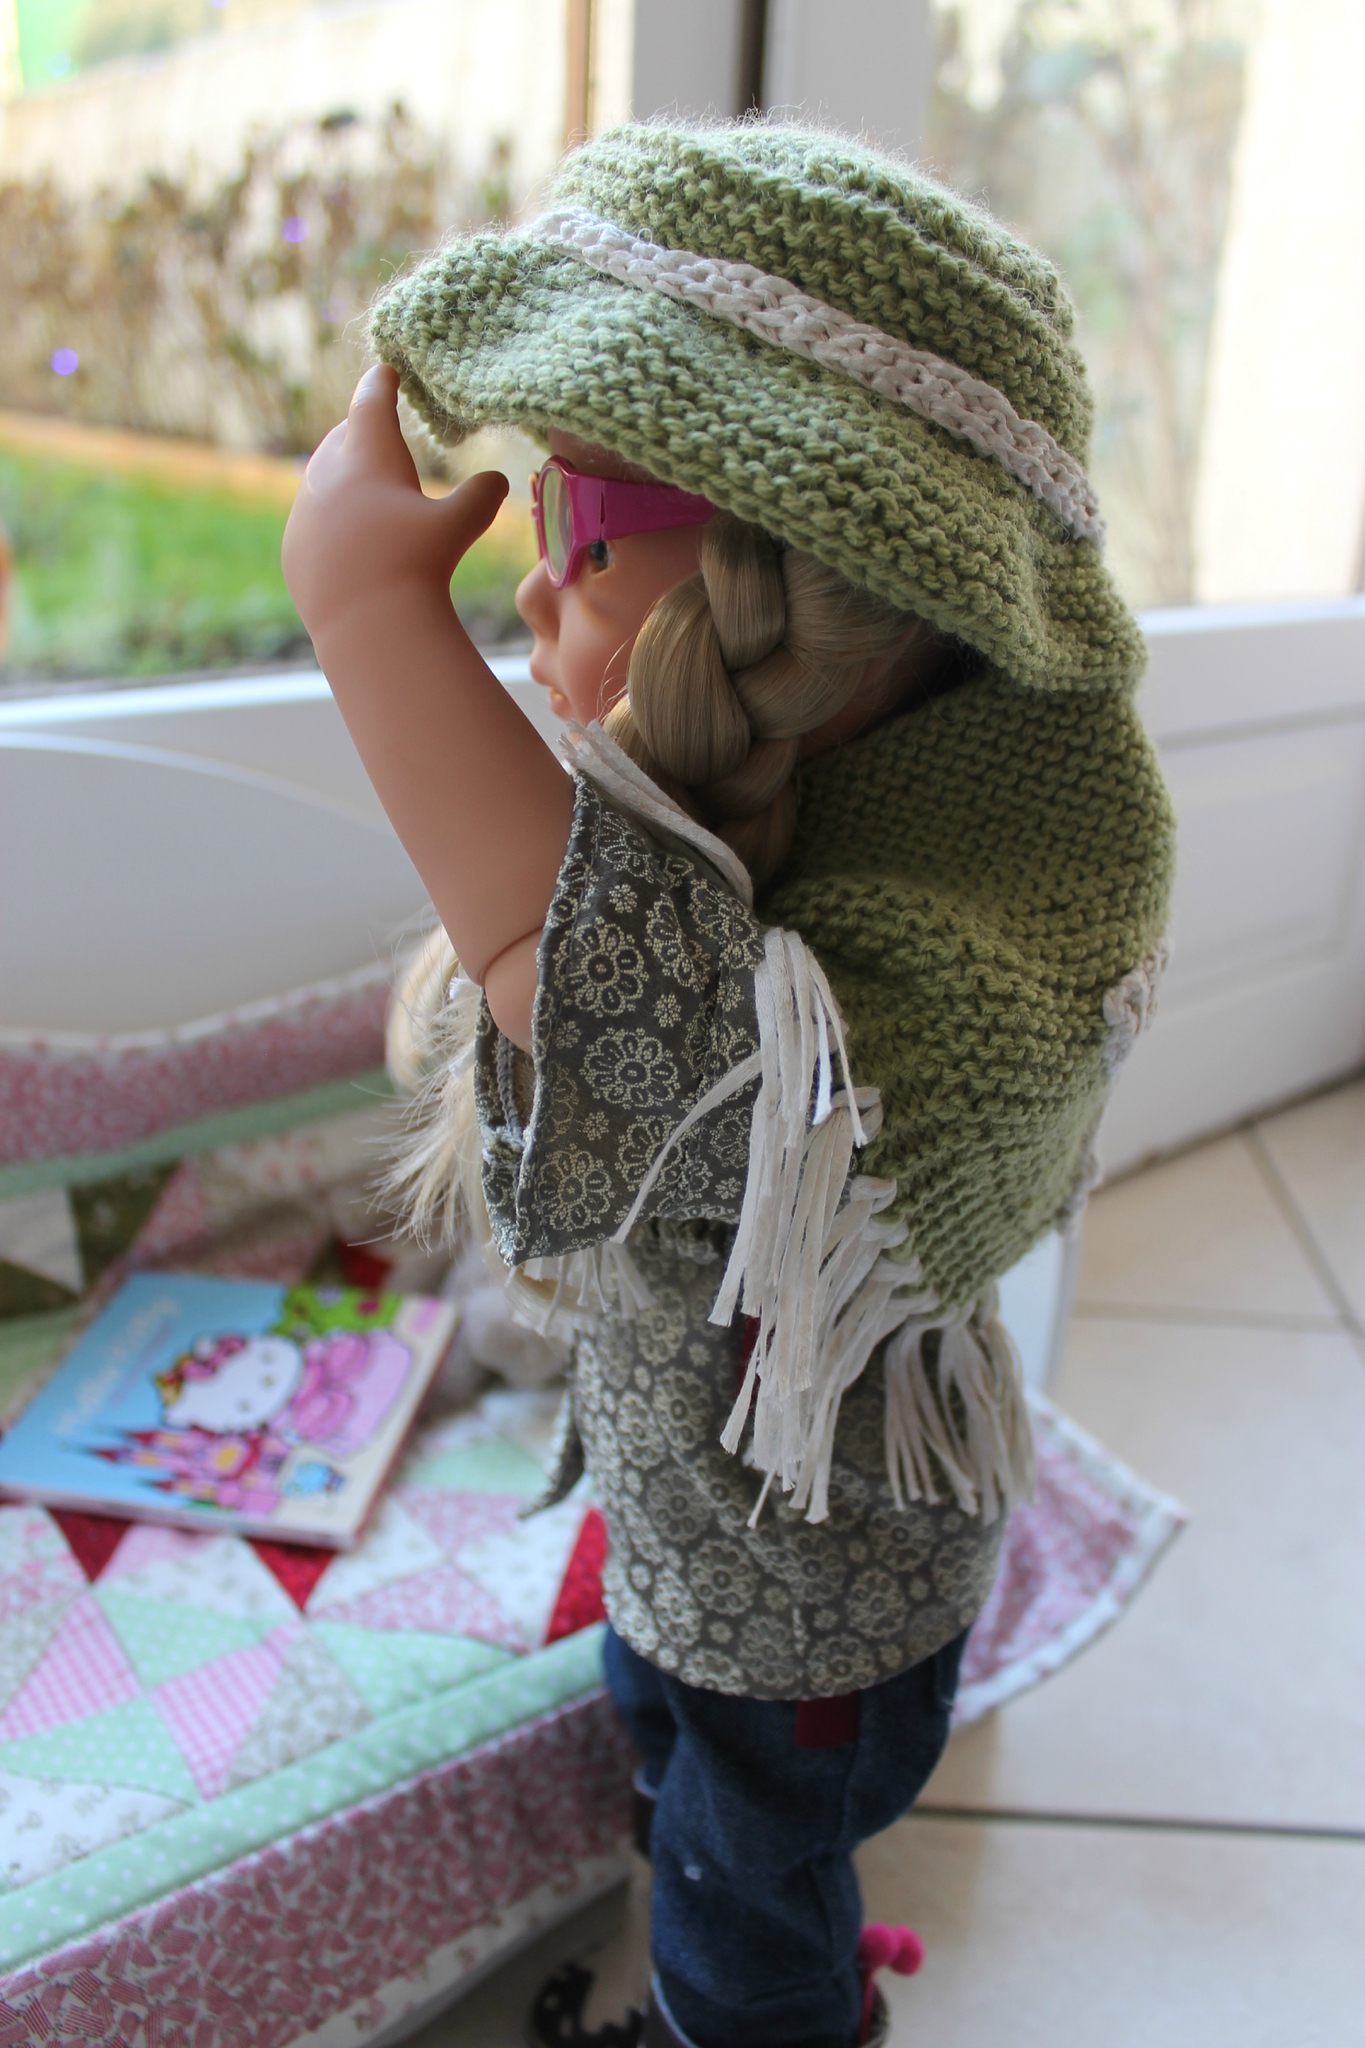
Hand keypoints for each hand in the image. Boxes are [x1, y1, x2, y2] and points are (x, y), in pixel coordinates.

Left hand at [282, 364, 507, 644]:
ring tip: (365, 489)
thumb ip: (480, 498)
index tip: (384, 370)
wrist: (365, 625)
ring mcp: (305, 510)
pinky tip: (349, 540)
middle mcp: (328, 472)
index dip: (381, 382)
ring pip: (323, 479)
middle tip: (374, 430)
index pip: (371, 400)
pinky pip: (312, 520)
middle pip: (343, 437)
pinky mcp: (295, 546)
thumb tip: (499, 481)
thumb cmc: (417, 566)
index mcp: (369, 452)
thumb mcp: (458, 527)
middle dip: (359, 430)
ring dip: (343, 476)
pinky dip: (331, 519)